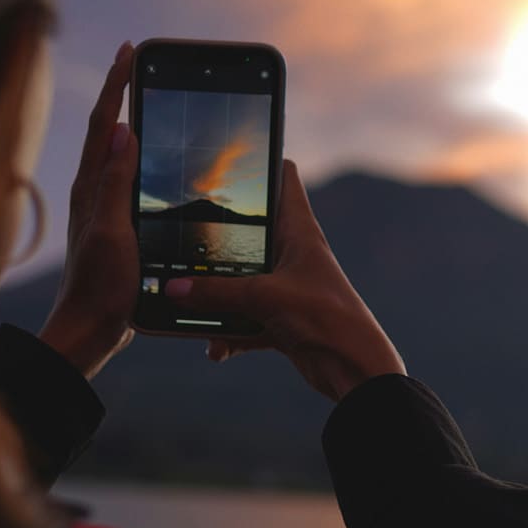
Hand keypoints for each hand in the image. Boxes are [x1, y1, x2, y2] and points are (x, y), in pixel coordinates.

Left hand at [39, 41, 139, 378]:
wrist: (90, 328)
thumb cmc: (101, 285)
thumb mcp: (112, 230)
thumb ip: (115, 182)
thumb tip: (123, 130)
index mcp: (91, 187)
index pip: (106, 123)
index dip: (118, 84)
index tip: (131, 51)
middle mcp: (93, 192)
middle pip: (109, 130)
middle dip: (123, 93)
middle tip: (139, 64)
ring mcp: (103, 208)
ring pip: (117, 153)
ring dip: (131, 121)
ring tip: (148, 99)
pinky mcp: (115, 226)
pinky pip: (127, 178)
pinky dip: (140, 156)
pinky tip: (154, 162)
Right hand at [163, 159, 406, 401]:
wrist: (356, 372)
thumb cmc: (325, 318)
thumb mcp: (265, 298)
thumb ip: (216, 293)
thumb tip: (171, 288)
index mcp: (299, 231)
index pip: (284, 177)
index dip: (261, 160)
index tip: (225, 155)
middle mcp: (292, 253)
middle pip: (249, 230)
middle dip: (216, 235)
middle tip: (179, 231)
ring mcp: (286, 286)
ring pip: (241, 279)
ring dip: (216, 294)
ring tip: (185, 302)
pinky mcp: (282, 319)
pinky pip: (244, 320)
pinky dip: (228, 334)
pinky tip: (214, 350)